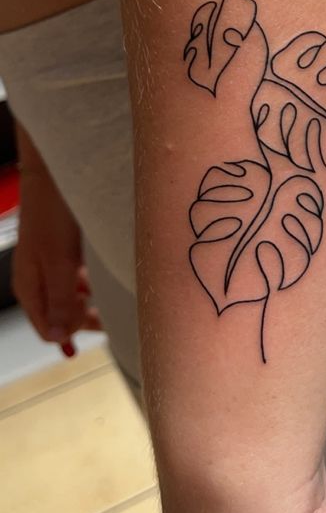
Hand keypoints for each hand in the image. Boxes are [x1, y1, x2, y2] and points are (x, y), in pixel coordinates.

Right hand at [12, 130, 101, 354]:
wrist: (53, 174)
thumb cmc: (53, 215)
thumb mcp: (59, 264)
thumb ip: (60, 302)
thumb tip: (57, 338)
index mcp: (29, 287)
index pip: (46, 328)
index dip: (70, 334)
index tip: (97, 331)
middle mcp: (35, 278)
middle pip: (58, 314)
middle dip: (81, 321)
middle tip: (109, 323)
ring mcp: (46, 263)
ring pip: (67, 295)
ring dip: (86, 302)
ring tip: (109, 300)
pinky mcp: (59, 249)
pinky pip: (73, 277)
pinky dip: (87, 283)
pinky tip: (101, 278)